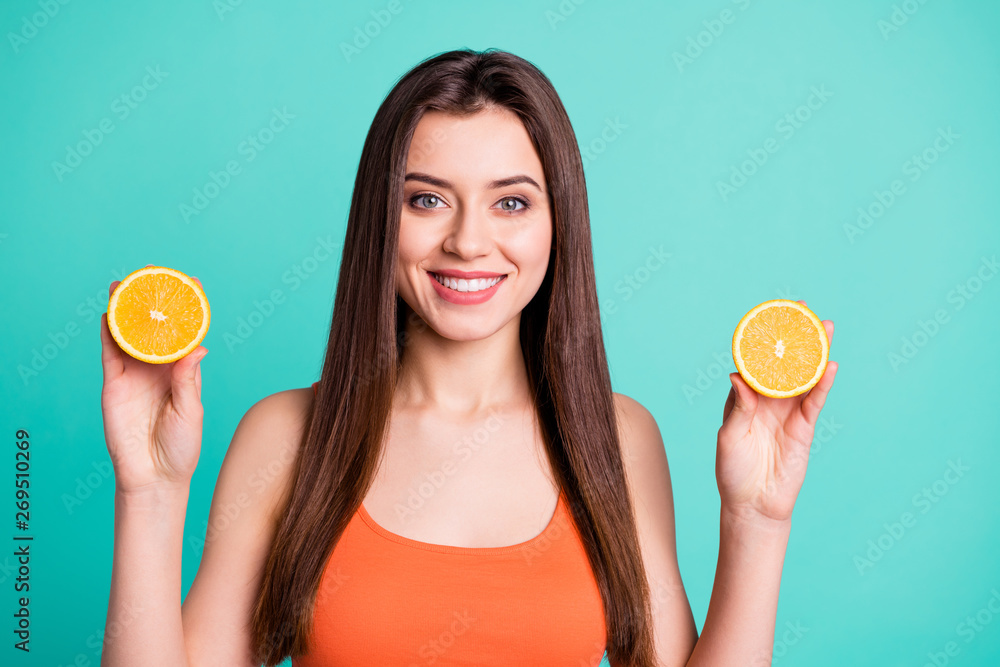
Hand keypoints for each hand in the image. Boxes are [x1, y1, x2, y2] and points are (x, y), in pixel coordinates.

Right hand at [99, 265, 208, 494]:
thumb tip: (197, 348)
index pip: (185, 335)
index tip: (194, 284)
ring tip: (124, 285)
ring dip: (126, 312)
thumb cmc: (180, 447)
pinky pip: (110, 354)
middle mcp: (158, 370)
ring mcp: (135, 376)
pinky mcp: (114, 386)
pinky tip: (109, 313)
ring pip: (129, 336)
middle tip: (153, 275)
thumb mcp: (190, 411)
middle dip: (153, 303)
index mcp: (182, 373)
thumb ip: (188, 380)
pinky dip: (109, 334)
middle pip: (154, 329)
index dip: (189, 310)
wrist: (154, 477)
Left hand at [715, 300, 837, 523]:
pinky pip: (815, 401)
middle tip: (805, 310)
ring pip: (805, 376)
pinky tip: (830, 365)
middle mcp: (768, 401)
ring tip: (826, 328)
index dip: (763, 340)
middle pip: (785, 363)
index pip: (755, 362)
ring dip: (815, 353)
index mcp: (744, 398)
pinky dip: (823, 384)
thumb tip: (737, 377)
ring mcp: (788, 413)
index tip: (771, 316)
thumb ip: (738, 408)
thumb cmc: (734, 471)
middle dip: (795, 337)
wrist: (754, 505)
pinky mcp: (804, 428)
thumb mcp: (729, 438)